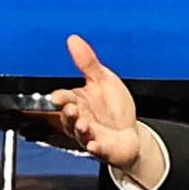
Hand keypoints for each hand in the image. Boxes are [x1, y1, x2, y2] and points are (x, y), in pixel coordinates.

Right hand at [44, 35, 164, 187]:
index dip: (61, 97)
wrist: (130, 132)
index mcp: (79, 101)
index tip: (59, 96)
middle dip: (69, 113)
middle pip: (69, 117)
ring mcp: (91, 135)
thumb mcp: (103, 79)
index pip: (65, 98)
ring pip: (80, 134)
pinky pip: (97, 150)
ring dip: (81, 129)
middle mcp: (81, 119)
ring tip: (84, 124)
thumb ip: (88, 63)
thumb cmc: (113, 107)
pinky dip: (95, 147)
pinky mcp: (103, 149)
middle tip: (72, 108)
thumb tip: (73, 40)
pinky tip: (95, 144)